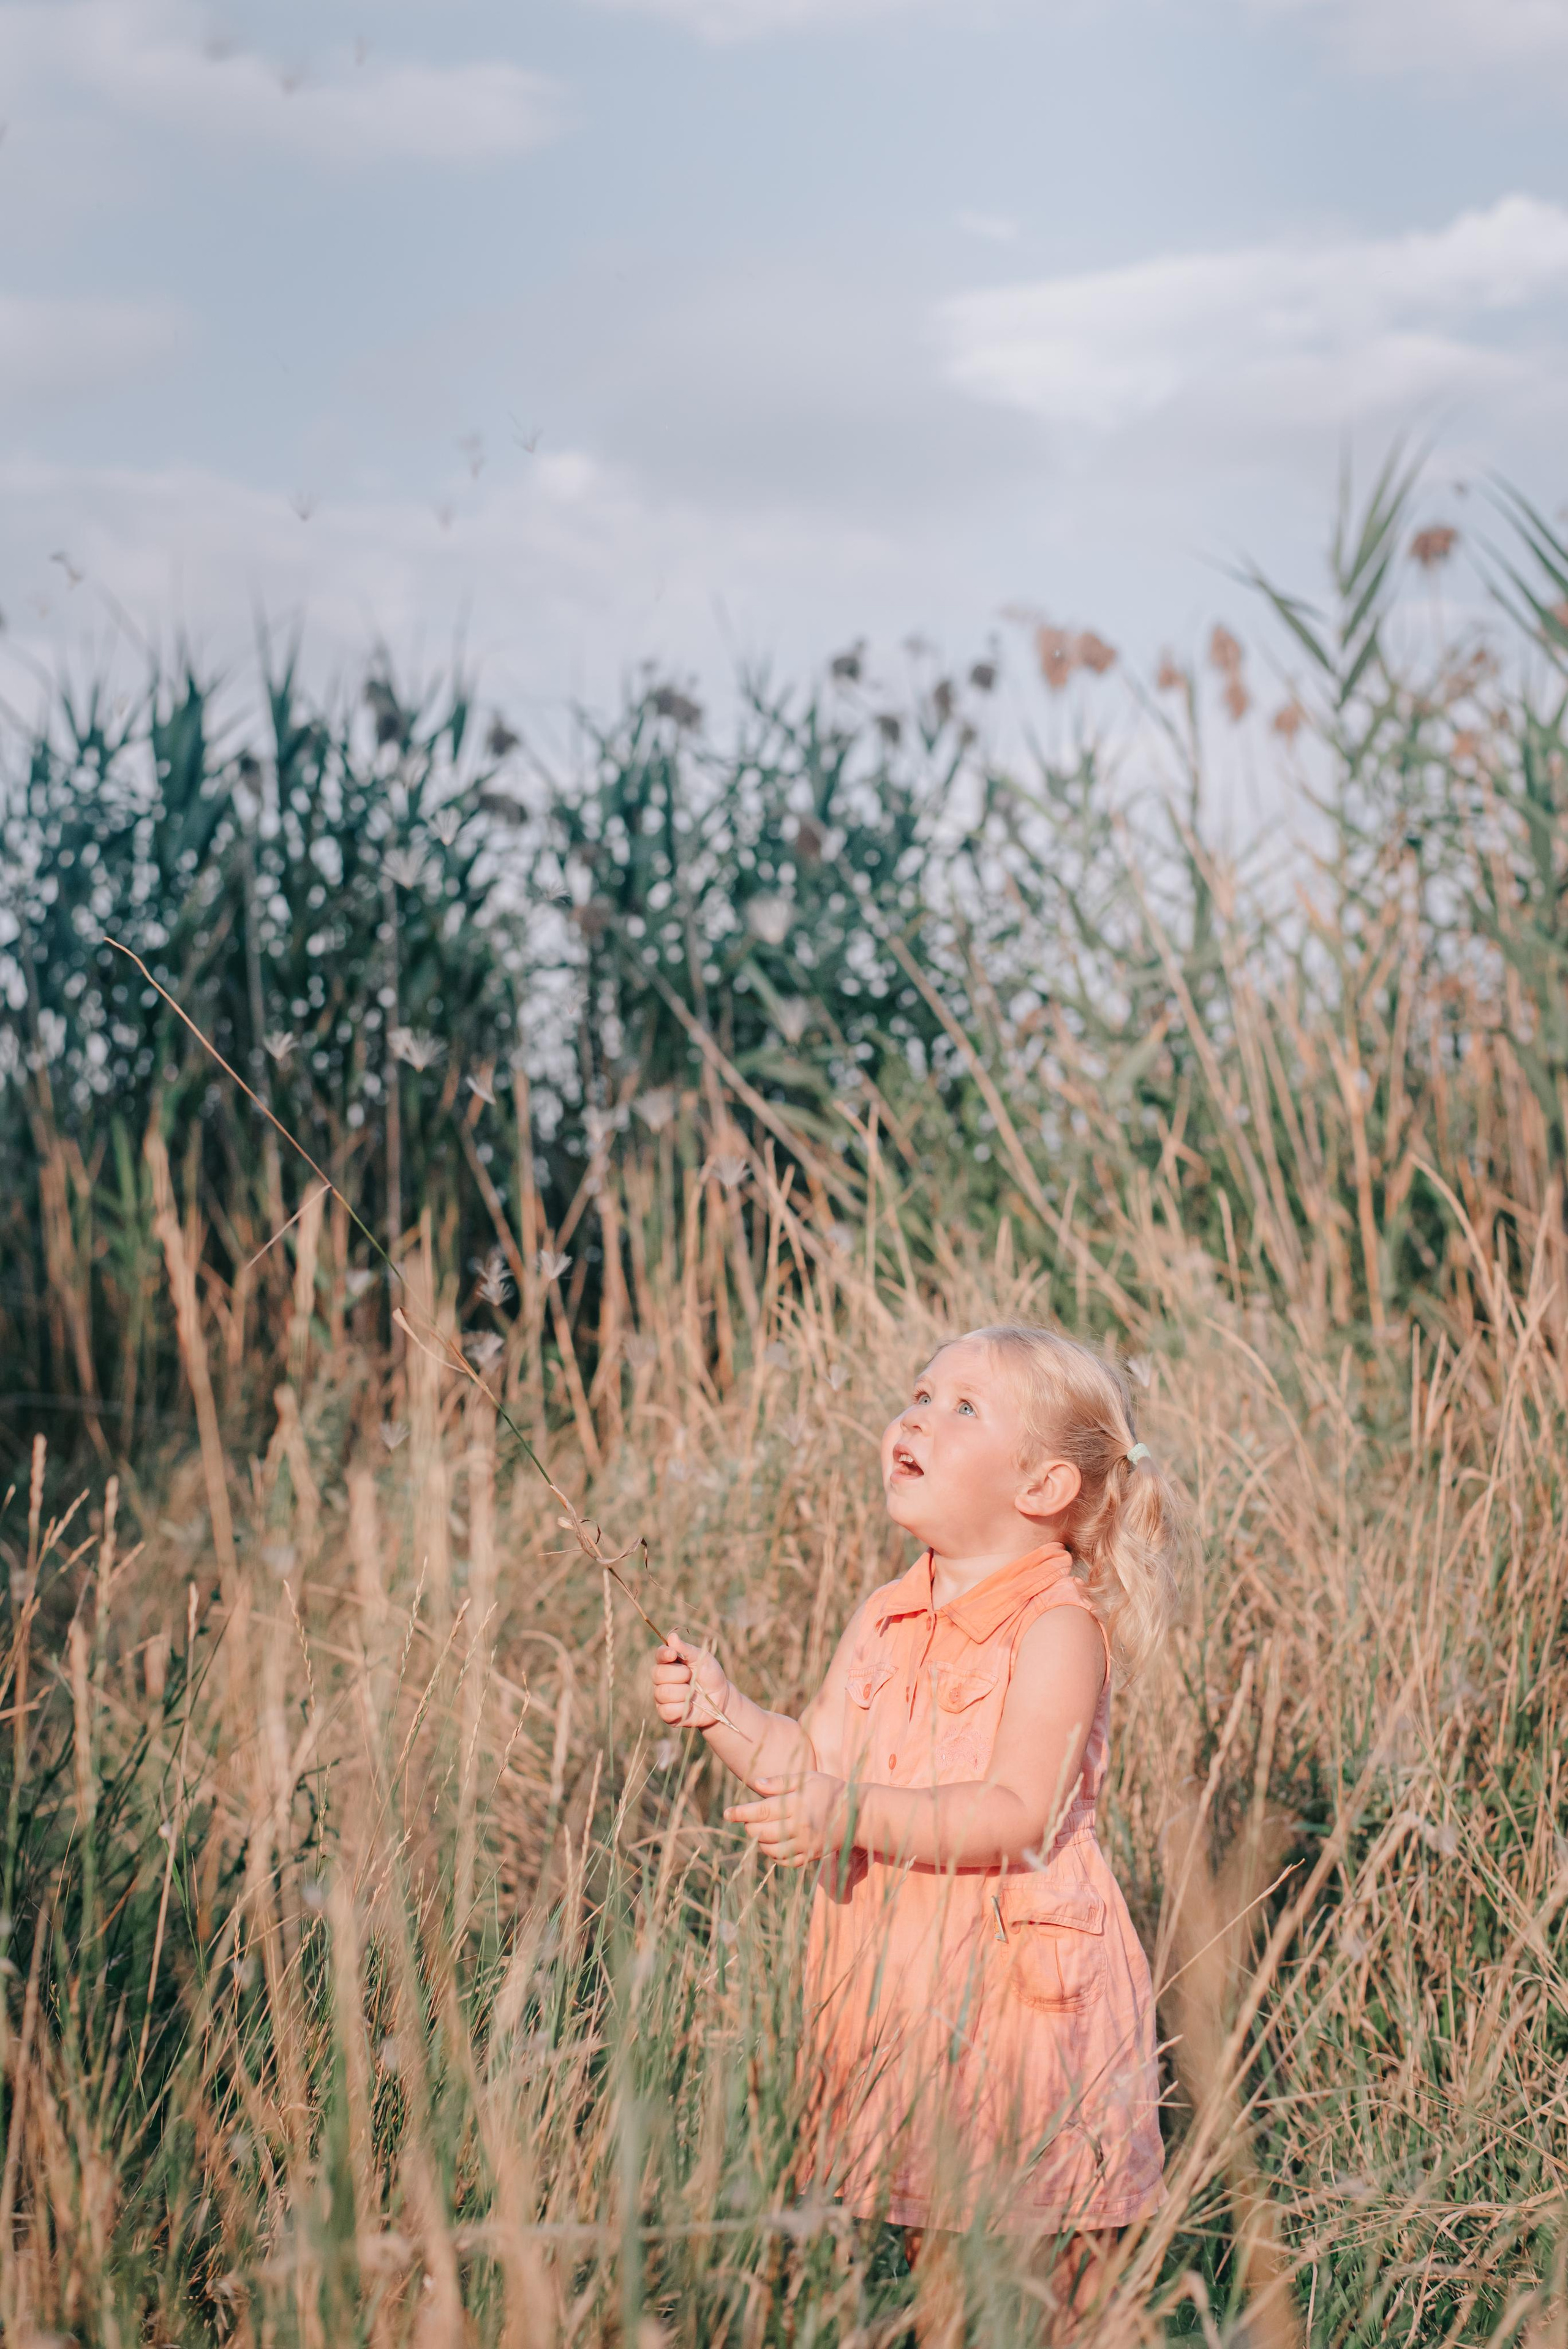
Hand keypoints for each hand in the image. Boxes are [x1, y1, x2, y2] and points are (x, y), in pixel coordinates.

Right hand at [651, 1635, 731, 1731]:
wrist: (721, 1699)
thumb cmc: (710, 1675)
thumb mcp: (703, 1659)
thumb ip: (687, 1649)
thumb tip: (671, 1637)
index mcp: (670, 1662)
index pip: (659, 1655)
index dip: (663, 1654)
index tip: (673, 1654)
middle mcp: (662, 1679)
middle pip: (657, 1674)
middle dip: (678, 1675)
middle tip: (691, 1677)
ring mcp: (662, 1697)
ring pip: (662, 1693)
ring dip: (682, 1693)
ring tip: (692, 1693)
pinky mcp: (666, 1713)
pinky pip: (666, 1711)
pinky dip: (681, 1708)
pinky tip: (689, 1706)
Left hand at [726, 1772, 847, 1866]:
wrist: (858, 1813)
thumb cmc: (830, 1790)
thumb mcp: (807, 1778)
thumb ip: (780, 1782)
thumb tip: (755, 1783)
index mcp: (796, 1805)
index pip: (760, 1811)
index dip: (740, 1813)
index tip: (726, 1814)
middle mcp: (799, 1827)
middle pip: (761, 1833)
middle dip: (750, 1827)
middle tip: (749, 1820)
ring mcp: (806, 1844)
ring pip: (771, 1850)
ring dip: (761, 1842)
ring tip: (762, 1831)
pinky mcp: (811, 1856)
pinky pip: (786, 1862)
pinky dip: (776, 1856)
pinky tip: (776, 1844)